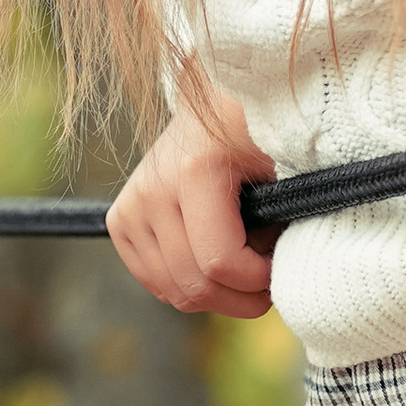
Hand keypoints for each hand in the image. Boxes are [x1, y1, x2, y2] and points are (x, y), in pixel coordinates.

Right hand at [107, 85, 277, 316]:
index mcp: (194, 170)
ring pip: (173, 292)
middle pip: (193, 285)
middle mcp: (153, 189)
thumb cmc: (256, 135)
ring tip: (243, 269)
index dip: (257, 282)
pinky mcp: (120, 220)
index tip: (279, 270)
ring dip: (216, 295)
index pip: (219, 261)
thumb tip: (282, 269)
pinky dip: (188, 286)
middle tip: (267, 285)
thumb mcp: (282, 165)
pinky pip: (154, 282)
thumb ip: (285, 215)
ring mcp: (131, 206)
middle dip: (240, 298)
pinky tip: (212, 265)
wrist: (214, 107)